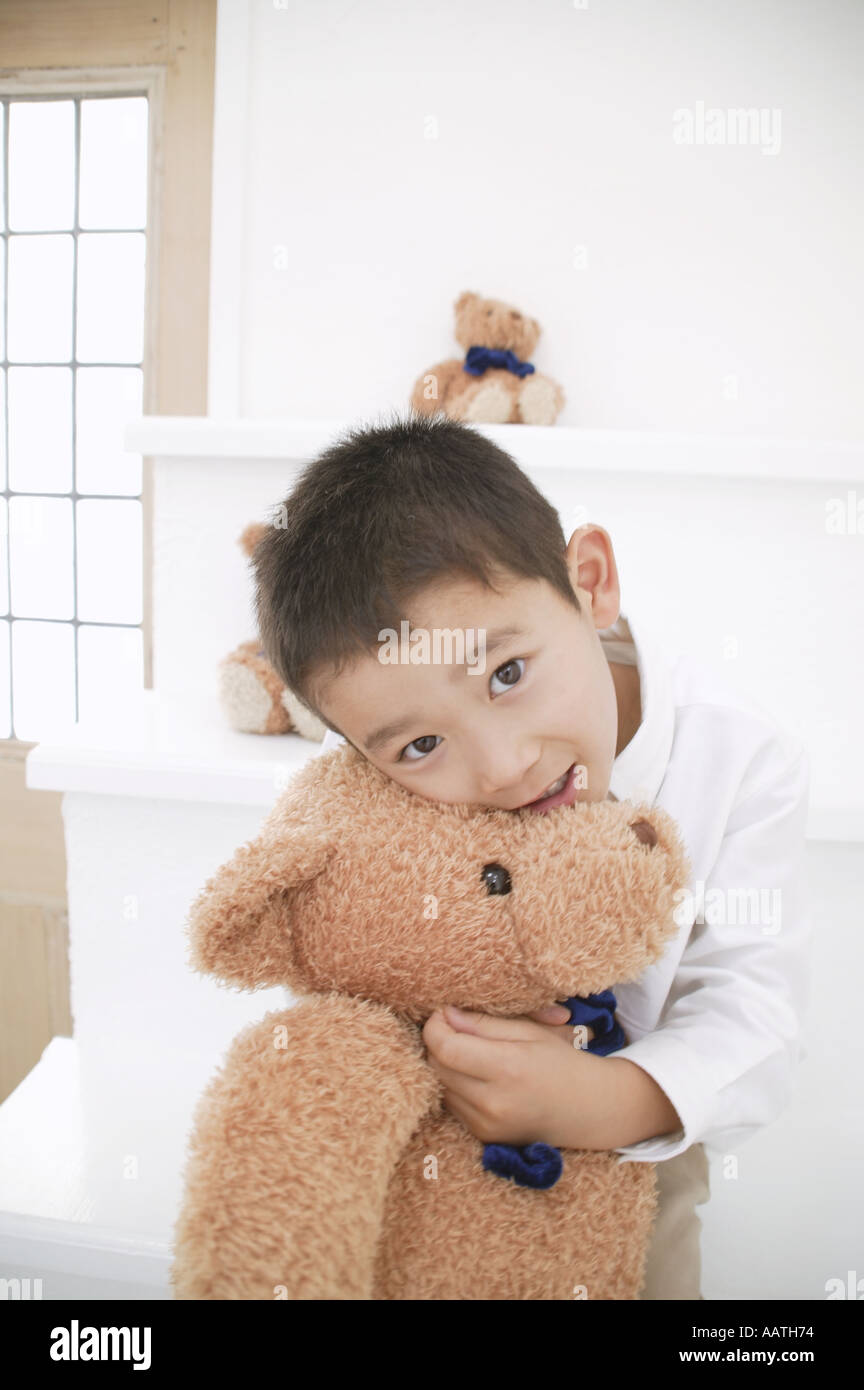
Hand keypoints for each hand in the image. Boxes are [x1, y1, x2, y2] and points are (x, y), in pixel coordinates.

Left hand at [421, 1003, 603, 1147]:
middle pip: (436, 1066)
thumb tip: (445, 1015)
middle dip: (438, 1043)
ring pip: (440, 1086)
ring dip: (445, 1066)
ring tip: (469, 1052)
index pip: (446, 1048)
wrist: (589, 1109)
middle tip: (455, 1028)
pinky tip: (478, 1077)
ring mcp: (487, 1124)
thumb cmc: (561, 1062)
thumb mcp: (529, 1031)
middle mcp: (493, 1102)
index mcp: (508, 1068)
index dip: (435, 1026)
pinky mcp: (484, 1137)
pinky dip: (456, 1086)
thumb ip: (484, 1024)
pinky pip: (452, 1105)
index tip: (443, 1013)